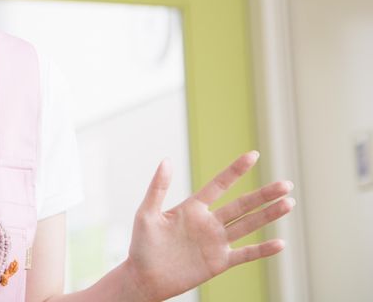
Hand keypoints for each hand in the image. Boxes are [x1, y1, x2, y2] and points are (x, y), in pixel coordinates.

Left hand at [124, 151, 293, 301]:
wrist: (143, 277)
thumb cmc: (142, 244)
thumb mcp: (147, 213)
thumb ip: (158, 188)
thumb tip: (166, 160)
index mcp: (192, 207)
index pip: (219, 184)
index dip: (236, 170)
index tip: (254, 155)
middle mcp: (208, 222)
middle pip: (242, 205)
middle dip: (264, 194)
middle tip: (287, 184)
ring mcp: (215, 242)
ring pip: (248, 225)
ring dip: (268, 215)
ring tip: (289, 203)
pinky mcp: (218, 262)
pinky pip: (245, 254)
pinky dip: (262, 250)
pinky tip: (280, 243)